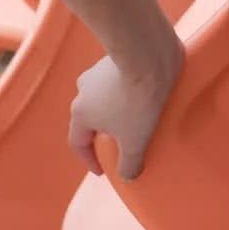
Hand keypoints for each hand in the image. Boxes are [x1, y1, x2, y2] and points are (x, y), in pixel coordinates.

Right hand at [68, 46, 182, 180]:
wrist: (149, 53)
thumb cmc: (138, 98)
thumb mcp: (135, 139)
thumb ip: (129, 162)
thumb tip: (128, 176)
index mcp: (80, 112)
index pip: (78, 143)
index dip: (90, 159)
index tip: (101, 169)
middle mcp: (83, 90)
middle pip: (92, 119)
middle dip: (106, 132)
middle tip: (123, 142)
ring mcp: (99, 71)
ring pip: (106, 97)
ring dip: (119, 108)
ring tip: (141, 116)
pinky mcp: (118, 57)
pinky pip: (122, 80)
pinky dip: (131, 89)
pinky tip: (150, 93)